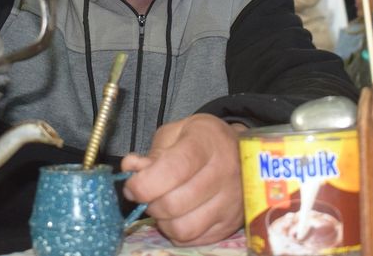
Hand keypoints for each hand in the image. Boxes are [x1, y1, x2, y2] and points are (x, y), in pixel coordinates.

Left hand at [121, 114, 245, 245]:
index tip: (131, 186)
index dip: (145, 183)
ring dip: (163, 221)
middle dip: (149, 203)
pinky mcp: (231, 223)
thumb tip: (130, 168)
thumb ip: (152, 152)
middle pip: (174, 204)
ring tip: (163, 205)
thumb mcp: (176, 133)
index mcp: (207, 143)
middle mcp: (224, 172)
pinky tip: (179, 214)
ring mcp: (231, 201)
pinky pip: (194, 240)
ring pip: (183, 228)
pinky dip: (177, 231)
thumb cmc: (203, 140)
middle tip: (148, 194)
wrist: (241, 151)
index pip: (173, 170)